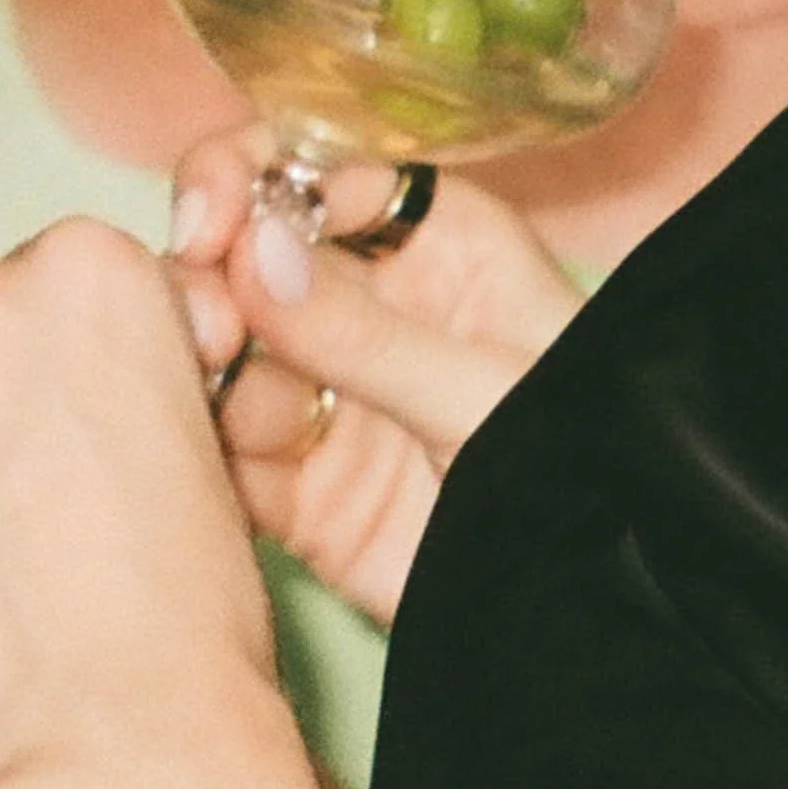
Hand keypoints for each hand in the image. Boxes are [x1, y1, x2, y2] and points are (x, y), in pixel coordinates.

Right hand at [170, 130, 582, 625]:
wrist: (602, 613)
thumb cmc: (596, 476)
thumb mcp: (493, 396)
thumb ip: (372, 334)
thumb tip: (254, 254)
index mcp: (440, 249)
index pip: (320, 175)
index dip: (250, 180)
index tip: (215, 222)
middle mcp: (374, 314)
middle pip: (249, 257)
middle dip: (203, 271)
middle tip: (200, 317)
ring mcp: (329, 404)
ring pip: (222, 355)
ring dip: (191, 357)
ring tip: (195, 376)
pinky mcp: (301, 495)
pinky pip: (222, 455)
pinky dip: (192, 445)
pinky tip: (185, 441)